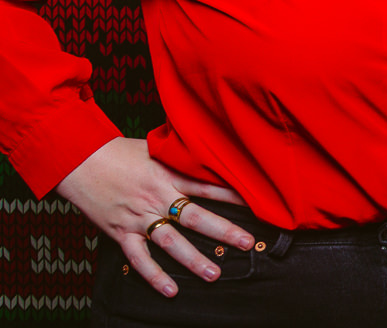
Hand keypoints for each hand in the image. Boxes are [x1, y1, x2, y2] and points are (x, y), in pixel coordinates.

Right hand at [55, 138, 253, 297]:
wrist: (78, 159)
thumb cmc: (117, 150)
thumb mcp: (153, 147)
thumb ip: (178, 157)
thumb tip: (205, 150)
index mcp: (168, 175)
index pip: (207, 186)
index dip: (233, 195)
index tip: (257, 203)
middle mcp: (156, 198)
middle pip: (195, 217)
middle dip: (223, 231)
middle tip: (247, 243)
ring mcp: (138, 218)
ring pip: (170, 242)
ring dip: (193, 259)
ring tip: (214, 273)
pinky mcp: (119, 232)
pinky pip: (139, 259)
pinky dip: (154, 276)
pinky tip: (171, 290)